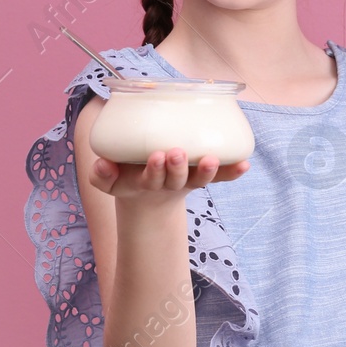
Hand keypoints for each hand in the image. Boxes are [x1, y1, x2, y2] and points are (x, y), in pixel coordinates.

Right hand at [89, 148, 249, 207]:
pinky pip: (220, 177)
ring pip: (199, 178)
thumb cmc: (126, 176)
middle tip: (177, 153)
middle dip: (177, 167)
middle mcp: (170, 182)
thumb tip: (101, 164)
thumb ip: (101, 173)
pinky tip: (244, 164)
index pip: (151, 178)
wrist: (146, 194)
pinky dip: (232, 172)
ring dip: (206, 170)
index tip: (156, 156)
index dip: (155, 170)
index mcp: (147, 181)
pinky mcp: (202, 177)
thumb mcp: (108, 179)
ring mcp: (188, 180)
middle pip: (176, 178)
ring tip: (211, 158)